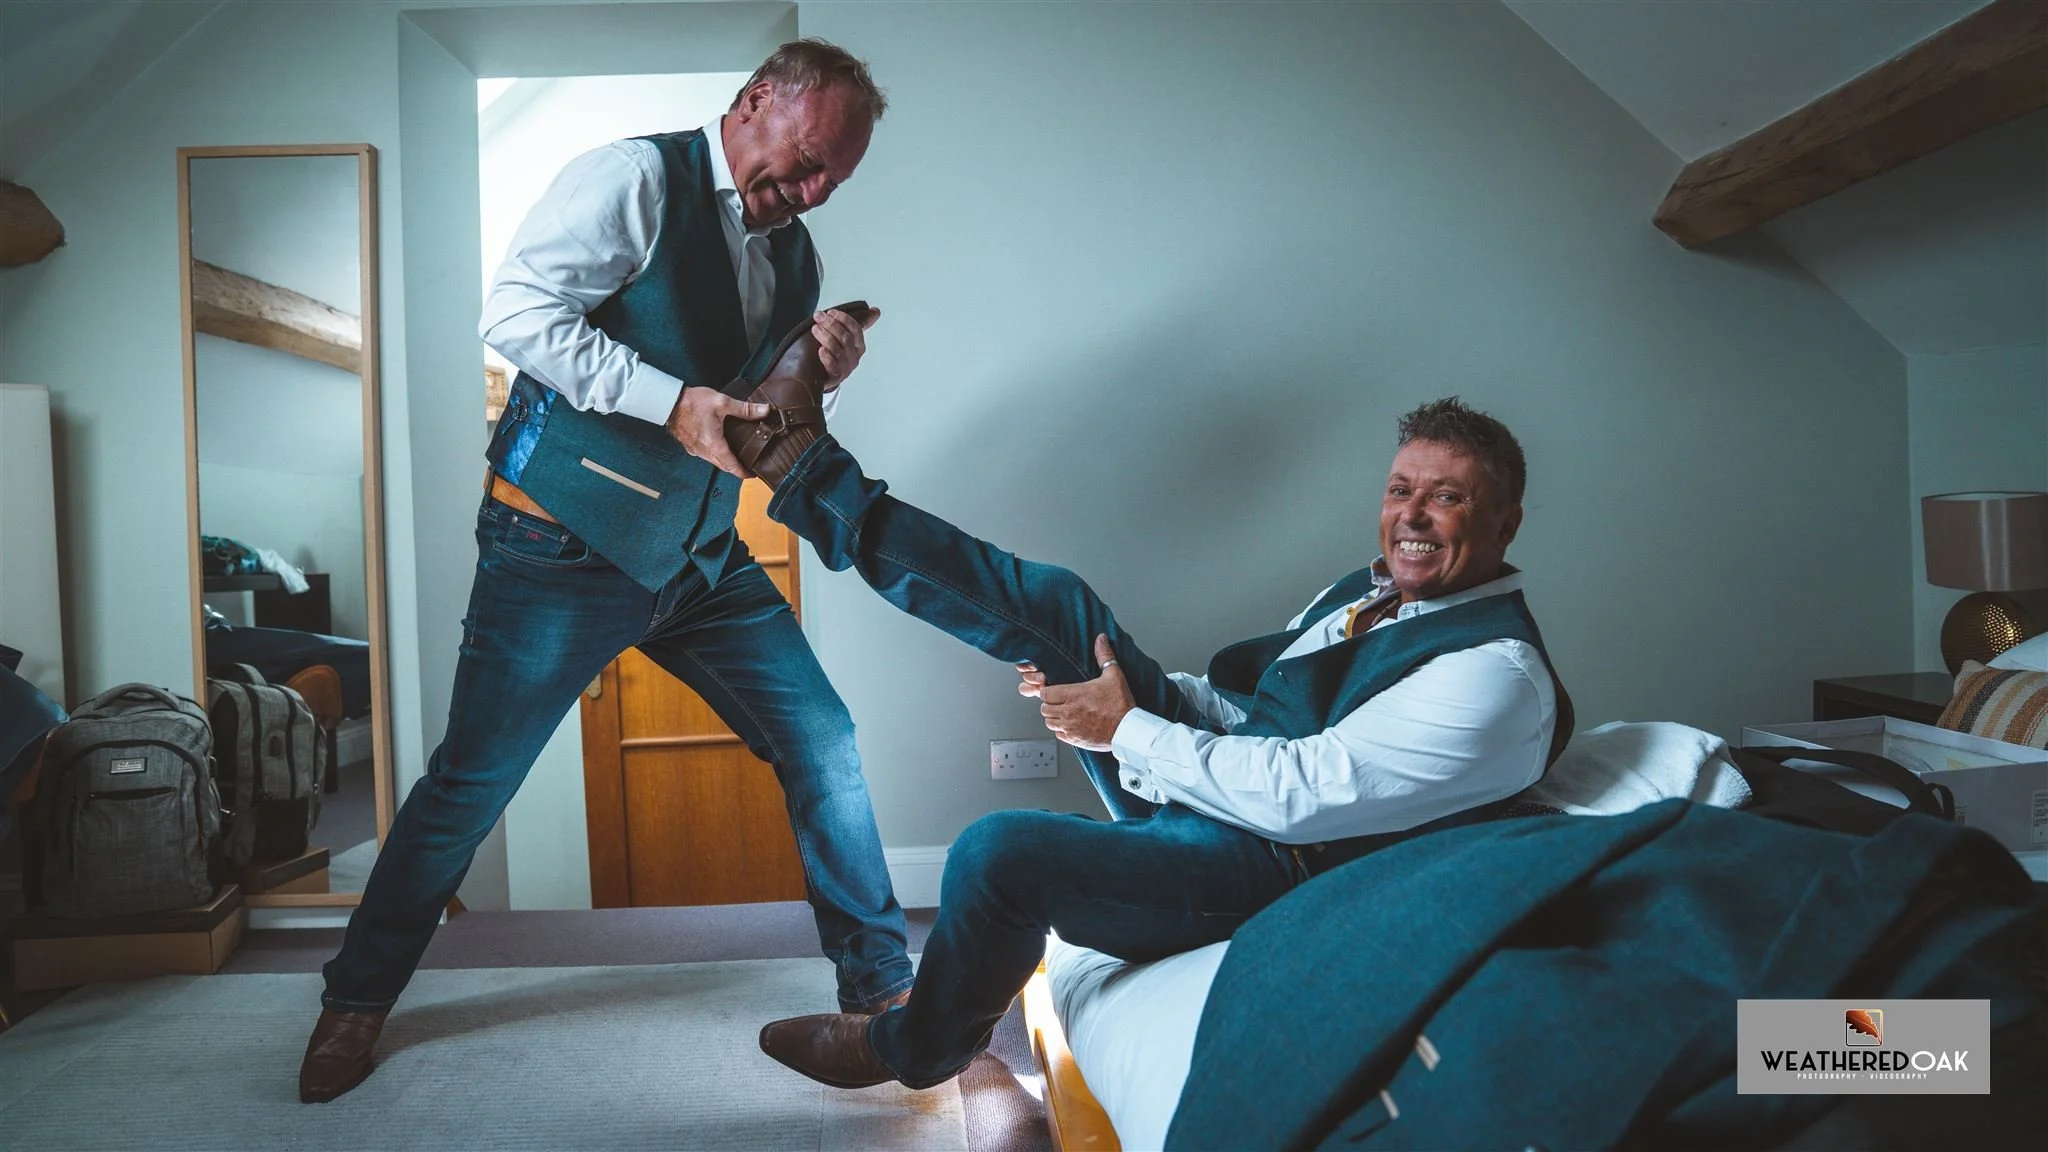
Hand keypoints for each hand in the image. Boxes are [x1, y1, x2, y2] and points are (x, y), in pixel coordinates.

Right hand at [666, 386, 766, 478]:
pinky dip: (715, 455)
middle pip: (724, 467)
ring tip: (737, 456)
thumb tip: (764, 411)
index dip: (744, 473)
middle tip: (749, 466)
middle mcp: (704, 451)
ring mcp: (695, 450)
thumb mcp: (722, 402)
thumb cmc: (692, 403)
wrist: (669, 402)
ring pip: (714, 462)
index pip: (732, 467)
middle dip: (737, 468)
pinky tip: (719, 446)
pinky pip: (705, 455)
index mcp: (714, 445)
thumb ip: (744, 409)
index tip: (753, 475)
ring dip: (725, 462)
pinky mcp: (690, 445)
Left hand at [814, 305, 881, 388]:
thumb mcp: (844, 337)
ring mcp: (845, 368)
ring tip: (815, 328)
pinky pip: (832, 366)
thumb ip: (858, 324)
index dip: (843, 319)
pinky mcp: (835, 377)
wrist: (820, 377)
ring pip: (838, 350)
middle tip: (819, 317)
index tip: (830, 312)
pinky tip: (821, 350)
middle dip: (831, 324)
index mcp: (859, 346)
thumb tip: (876, 311)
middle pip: (846, 338)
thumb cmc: (833, 353)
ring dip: (825, 336)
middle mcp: (854, 357)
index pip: (856, 329)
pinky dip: (827, 357)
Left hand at [1035, 636, 1134, 751]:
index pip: (1045, 693)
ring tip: (1065, 712)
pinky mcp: (1075, 740)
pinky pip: (1059, 735)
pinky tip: (1072, 724)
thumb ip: (1104, 656)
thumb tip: (1101, 639)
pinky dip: (1062, 730)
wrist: (1128, 730)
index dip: (1048, 690)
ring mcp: (1070, 728)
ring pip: (1049, 722)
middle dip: (1050, 703)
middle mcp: (1068, 712)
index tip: (1055, 690)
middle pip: (1044, 708)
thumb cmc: (1121, 704)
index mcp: (1073, 695)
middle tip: (1061, 701)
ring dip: (1054, 717)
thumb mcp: (1114, 675)